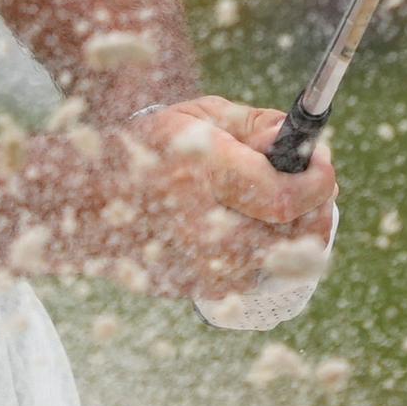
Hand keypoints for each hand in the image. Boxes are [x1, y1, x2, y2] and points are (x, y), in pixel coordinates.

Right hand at [102, 97, 338, 304]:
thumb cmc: (145, 149)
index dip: (318, 182)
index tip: (322, 165)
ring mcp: (203, 267)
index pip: (287, 196)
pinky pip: (256, 274)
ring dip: (290, 230)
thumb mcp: (197, 116)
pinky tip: (241, 223)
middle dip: (315, 206)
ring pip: (282, 258)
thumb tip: (305, 145)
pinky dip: (262, 250)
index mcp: (203, 174)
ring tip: (271, 200)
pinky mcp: (200, 289)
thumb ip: (256, 125)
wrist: (84, 202)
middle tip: (313, 184)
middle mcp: (204, 228)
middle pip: (295, 234)